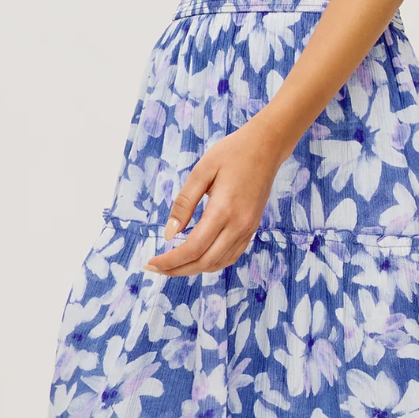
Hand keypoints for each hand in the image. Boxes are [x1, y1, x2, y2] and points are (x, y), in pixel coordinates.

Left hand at [144, 119, 285, 276]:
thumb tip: (169, 234)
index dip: (171, 260)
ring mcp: (248, 229)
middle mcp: (238, 225)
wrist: (266, 147)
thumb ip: (184, 203)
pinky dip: (211, 264)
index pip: (193, 247)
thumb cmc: (232, 153)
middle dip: (177, 270)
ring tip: (172, 267)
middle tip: (155, 269)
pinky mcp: (252, 229)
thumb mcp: (201, 170)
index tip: (151, 263)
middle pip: (204, 262)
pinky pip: (230, 256)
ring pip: (218, 263)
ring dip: (193, 269)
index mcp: (223, 210)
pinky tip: (197, 259)